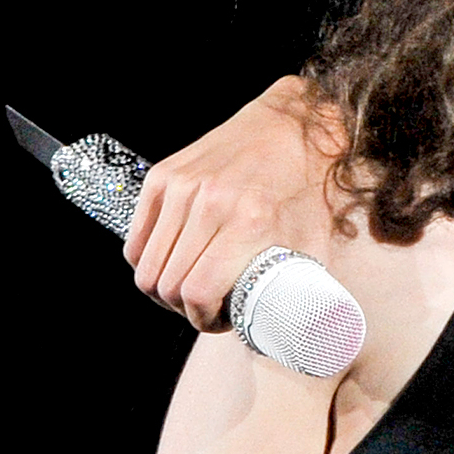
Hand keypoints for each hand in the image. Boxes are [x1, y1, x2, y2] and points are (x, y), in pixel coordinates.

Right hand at [124, 76, 347, 331]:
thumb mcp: (316, 239)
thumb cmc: (310, 186)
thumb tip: (296, 330)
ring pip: (146, 267)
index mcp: (249, 222)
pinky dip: (148, 262)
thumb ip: (300, 285)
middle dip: (184, 309)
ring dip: (163, 289)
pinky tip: (173, 264)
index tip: (218, 321)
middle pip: (168, 285)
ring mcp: (181, 187)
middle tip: (206, 308)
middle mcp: (210, 203)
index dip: (203, 319)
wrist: (298, 123)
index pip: (197, 291)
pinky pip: (136, 240)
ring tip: (190, 288)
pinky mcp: (162, 176)